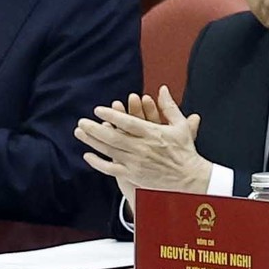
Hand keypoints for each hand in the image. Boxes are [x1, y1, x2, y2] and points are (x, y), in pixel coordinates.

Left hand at [75, 88, 205, 210]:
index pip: (129, 123)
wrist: (189, 179)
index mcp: (153, 134)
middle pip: (114, 137)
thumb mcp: (180, 126)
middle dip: (95, 129)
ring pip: (110, 151)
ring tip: (80, 133)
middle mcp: (142, 148)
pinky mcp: (133, 175)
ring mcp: (136, 163)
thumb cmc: (185, 151)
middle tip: (81, 122)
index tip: (98, 109)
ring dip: (93, 142)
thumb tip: (162, 89)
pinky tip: (88, 155)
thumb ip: (169, 107)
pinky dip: (98, 163)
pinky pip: (111, 169)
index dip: (112, 115)